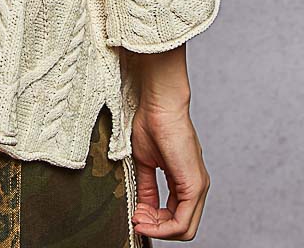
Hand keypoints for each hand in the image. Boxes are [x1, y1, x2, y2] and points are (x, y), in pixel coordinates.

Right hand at [124, 45, 209, 240]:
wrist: (160, 103)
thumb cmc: (152, 122)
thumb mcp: (146, 161)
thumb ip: (147, 187)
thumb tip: (142, 209)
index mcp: (186, 180)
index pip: (175, 216)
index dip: (154, 222)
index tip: (135, 215)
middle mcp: (197, 186)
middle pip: (182, 227)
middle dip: (157, 229)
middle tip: (136, 220)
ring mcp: (198, 187)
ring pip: (185, 229)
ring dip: (158, 229)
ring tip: (138, 219)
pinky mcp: (194, 185)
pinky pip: (183, 221)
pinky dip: (162, 227)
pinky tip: (145, 220)